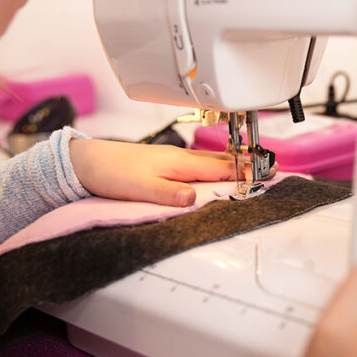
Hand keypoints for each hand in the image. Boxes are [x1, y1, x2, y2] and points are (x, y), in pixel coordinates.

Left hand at [68, 139, 249, 205]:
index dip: (244, 171)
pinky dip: (215, 164)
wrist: (87, 160)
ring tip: (250, 165)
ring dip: (232, 162)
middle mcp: (180, 157)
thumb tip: (194, 199)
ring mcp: (173, 157)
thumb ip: (168, 194)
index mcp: (179, 162)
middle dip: (245, 164)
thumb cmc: (111, 171)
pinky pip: (199, 162)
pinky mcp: (164, 160)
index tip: (267, 172)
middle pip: (221, 160)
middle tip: (269, 167)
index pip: (220, 168)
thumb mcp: (140, 187)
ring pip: (210, 159)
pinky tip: (214, 167)